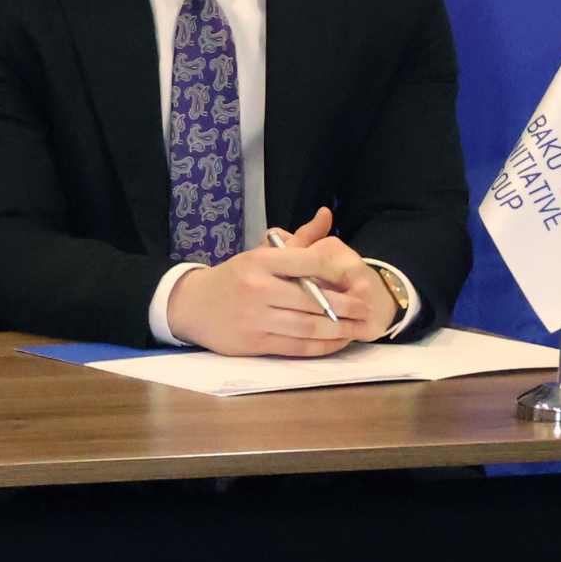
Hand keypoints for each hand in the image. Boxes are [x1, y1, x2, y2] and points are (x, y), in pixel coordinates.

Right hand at [165, 208, 383, 355]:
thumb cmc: (235, 278)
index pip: (311, 262)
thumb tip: (327, 214)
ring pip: (310, 327)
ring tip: (359, 328)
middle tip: (370, 309)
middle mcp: (257, 289)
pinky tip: (337, 341)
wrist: (190, 305)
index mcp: (260, 261)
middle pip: (315, 300)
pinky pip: (298, 347)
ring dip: (341, 330)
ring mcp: (255, 318)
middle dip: (349, 307)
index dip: (341, 273)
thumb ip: (298, 238)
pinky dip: (323, 346)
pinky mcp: (253, 343)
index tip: (359, 279)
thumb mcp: (260, 254)